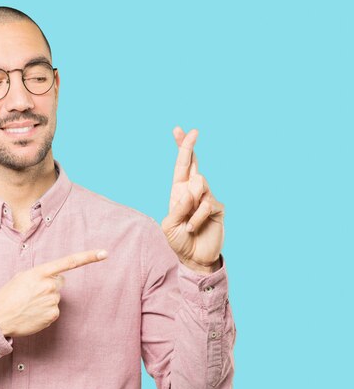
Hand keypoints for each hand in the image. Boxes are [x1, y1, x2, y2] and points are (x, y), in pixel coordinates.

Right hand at [0, 249, 107, 337]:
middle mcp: (49, 286)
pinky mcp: (53, 315)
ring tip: (29, 304)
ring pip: (56, 297)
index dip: (88, 257)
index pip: (69, 262)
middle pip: (59, 282)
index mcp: (40, 272)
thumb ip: (40, 274)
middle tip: (32, 293)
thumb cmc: (8, 296)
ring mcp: (52, 301)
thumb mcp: (22, 277)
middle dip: (49, 285)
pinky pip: (54, 310)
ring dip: (46, 299)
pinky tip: (33, 312)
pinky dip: (45, 311)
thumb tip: (54, 279)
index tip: (104, 253)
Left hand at [161, 126, 224, 272]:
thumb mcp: (170, 225)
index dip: (182, 148)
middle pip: (194, 164)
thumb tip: (192, 189)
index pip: (181, 166)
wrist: (193, 259)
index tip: (179, 130)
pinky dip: (196, 217)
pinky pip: (205, 204)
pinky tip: (193, 228)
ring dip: (189, 204)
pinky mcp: (217, 208)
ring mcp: (207, 198)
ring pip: (199, 184)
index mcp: (179, 192)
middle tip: (192, 131)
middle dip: (189, 146)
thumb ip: (178, 207)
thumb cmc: (178, 242)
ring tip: (187, 224)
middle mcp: (193, 192)